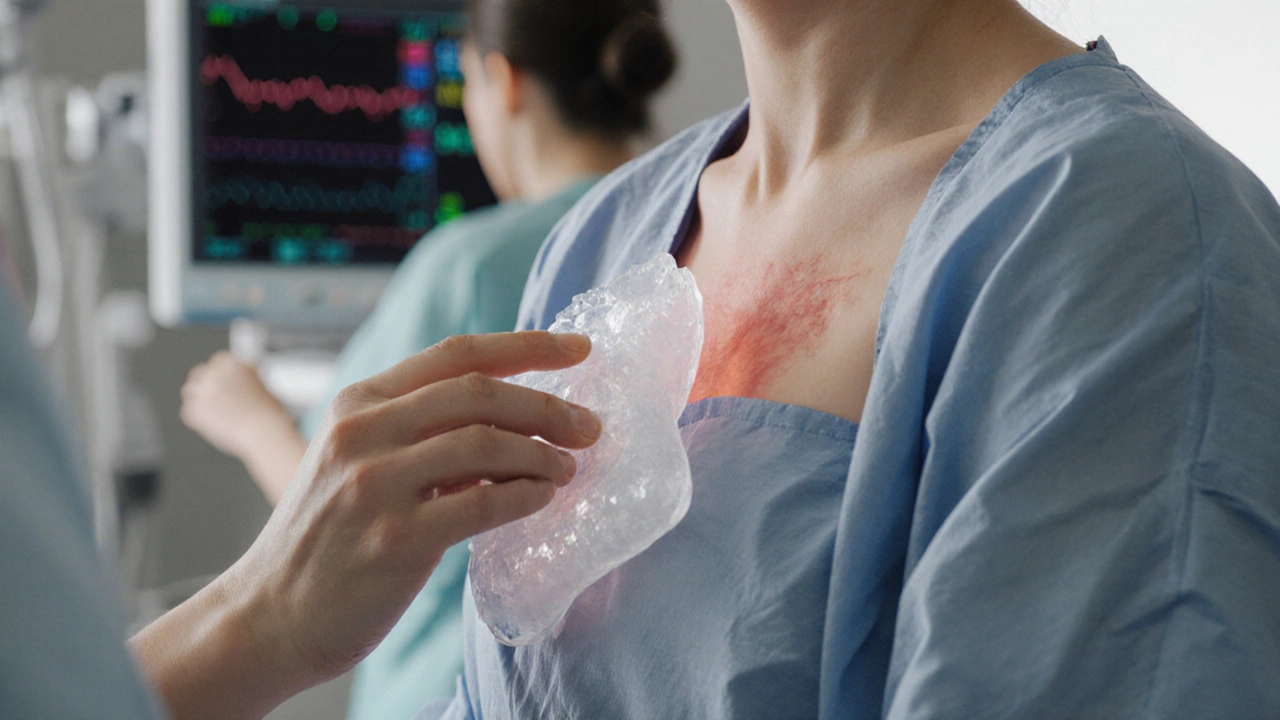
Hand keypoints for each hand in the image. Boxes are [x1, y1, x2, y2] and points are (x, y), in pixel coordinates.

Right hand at [132, 331, 601, 719]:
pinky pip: (482, 506)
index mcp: (358, 402)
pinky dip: (525, 496)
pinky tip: (544, 498)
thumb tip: (515, 416)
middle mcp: (363, 432)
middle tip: (591, 426)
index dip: (528, 346)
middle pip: (480, 393)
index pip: (457, 353)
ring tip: (570, 468)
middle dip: (549, 405)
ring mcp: (375, 485)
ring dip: (544, 454)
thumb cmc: (329, 536)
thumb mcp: (357, 460)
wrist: (269, 614)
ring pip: (487, 445)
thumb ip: (421, 430)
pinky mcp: (395, 540)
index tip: (581, 348)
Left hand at [181, 352, 288, 458]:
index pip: (218, 361)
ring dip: (199, 399)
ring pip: (190, 391)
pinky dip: (200, 419)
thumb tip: (231, 386)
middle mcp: (216, 371)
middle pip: (200, 373)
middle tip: (216, 400)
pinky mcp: (194, 409)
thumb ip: (241, 380)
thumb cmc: (269, 413)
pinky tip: (217, 425)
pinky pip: (190, 412)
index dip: (221, 375)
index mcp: (233, 362)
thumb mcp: (260, 384)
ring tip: (217, 415)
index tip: (224, 385)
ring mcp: (203, 390)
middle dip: (206, 385)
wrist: (264, 430)